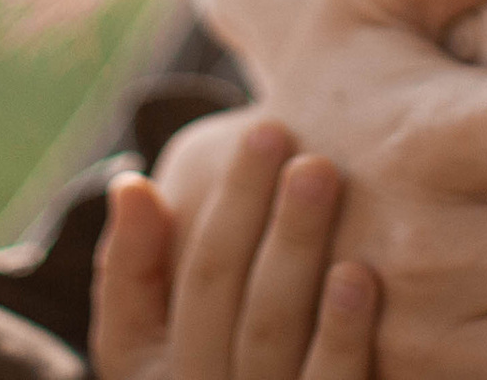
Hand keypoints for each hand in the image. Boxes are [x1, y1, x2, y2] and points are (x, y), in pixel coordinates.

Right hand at [92, 114, 377, 379]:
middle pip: (220, 304)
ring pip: (268, 338)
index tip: (265, 134)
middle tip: (284, 131)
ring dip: (293, 251)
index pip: (182, 286)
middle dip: (250, 210)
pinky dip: (340, 336)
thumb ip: (138, 269)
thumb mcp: (168, 332)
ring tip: (318, 173)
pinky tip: (357, 274)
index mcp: (160, 376)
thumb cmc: (234, 350)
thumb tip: (129, 185)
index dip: (224, 204)